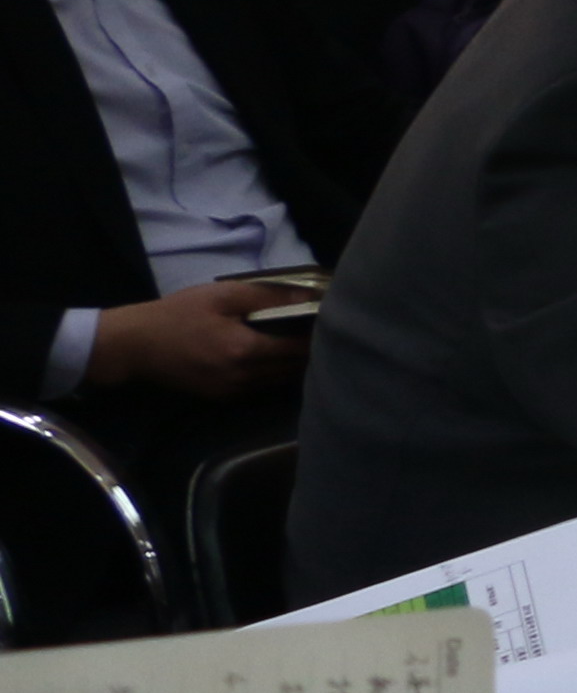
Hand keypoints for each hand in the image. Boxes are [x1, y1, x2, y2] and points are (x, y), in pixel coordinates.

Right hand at [86, 278, 304, 401]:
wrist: (133, 345)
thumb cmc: (178, 314)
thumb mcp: (223, 295)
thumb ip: (268, 297)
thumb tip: (310, 298)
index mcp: (245, 352)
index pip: (298, 350)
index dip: (317, 336)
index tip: (327, 319)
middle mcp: (242, 378)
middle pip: (292, 369)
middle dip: (309, 352)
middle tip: (317, 330)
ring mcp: (231, 392)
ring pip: (277, 381)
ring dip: (291, 365)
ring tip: (299, 342)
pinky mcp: (220, 397)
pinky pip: (259, 387)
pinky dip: (272, 374)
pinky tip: (273, 356)